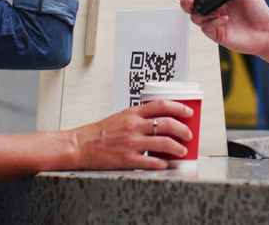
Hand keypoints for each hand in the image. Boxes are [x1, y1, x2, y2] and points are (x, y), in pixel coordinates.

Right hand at [72, 100, 193, 169]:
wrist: (80, 146)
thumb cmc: (98, 133)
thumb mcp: (120, 117)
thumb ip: (138, 118)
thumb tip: (158, 122)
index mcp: (132, 113)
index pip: (161, 105)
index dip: (179, 107)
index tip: (188, 111)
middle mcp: (133, 126)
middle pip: (167, 123)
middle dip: (183, 129)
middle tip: (189, 134)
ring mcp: (132, 142)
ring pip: (164, 142)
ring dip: (178, 147)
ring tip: (182, 150)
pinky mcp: (128, 159)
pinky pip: (151, 161)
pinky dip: (162, 163)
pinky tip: (165, 164)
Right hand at [177, 0, 268, 56]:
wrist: (268, 33)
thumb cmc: (260, 13)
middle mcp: (215, 10)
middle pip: (191, 6)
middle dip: (184, 1)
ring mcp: (215, 22)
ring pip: (195, 17)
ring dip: (197, 12)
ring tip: (207, 7)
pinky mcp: (217, 34)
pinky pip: (207, 28)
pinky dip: (213, 22)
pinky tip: (224, 18)